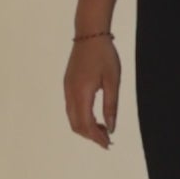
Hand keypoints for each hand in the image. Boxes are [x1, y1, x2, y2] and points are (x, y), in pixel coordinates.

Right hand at [64, 36, 120, 150]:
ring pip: (72, 117)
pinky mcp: (67, 84)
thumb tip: (111, 127)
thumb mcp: (113, 81)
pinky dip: (81, 117)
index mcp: (81, 93)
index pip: (86, 124)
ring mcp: (67, 88)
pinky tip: (94, 116)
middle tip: (107, 140)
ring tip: (102, 129)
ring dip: (85, 127)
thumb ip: (111, 106)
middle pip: (76, 125)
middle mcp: (70, 93)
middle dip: (90, 136)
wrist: (89, 35)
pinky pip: (71, 108)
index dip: (96, 137)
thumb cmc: (104, 55)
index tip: (108, 144)